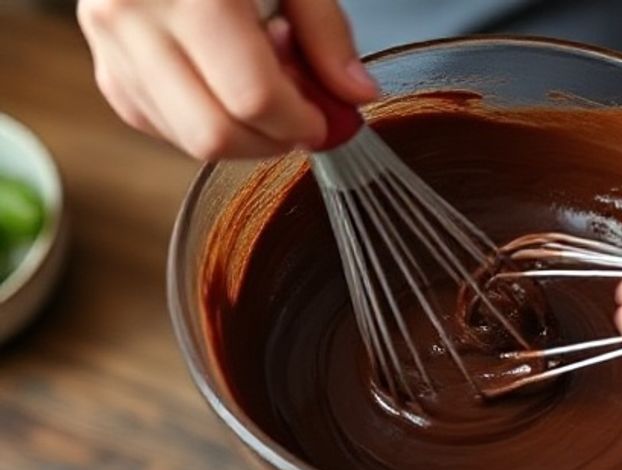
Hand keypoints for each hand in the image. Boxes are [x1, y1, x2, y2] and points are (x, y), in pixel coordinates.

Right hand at [78, 0, 377, 158]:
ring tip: (260, 83)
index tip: (327, 119)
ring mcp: (112, 45)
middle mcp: (136, 18)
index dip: (301, 122)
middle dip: (271, 140)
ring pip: (185, 140)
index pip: (253, 97)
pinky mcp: (107, 66)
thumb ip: (326, 32)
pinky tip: (225, 84)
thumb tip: (355, 93)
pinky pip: (161, 125)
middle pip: (214, 133)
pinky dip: (203, 123)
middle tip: (301, 118)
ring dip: (240, 135)